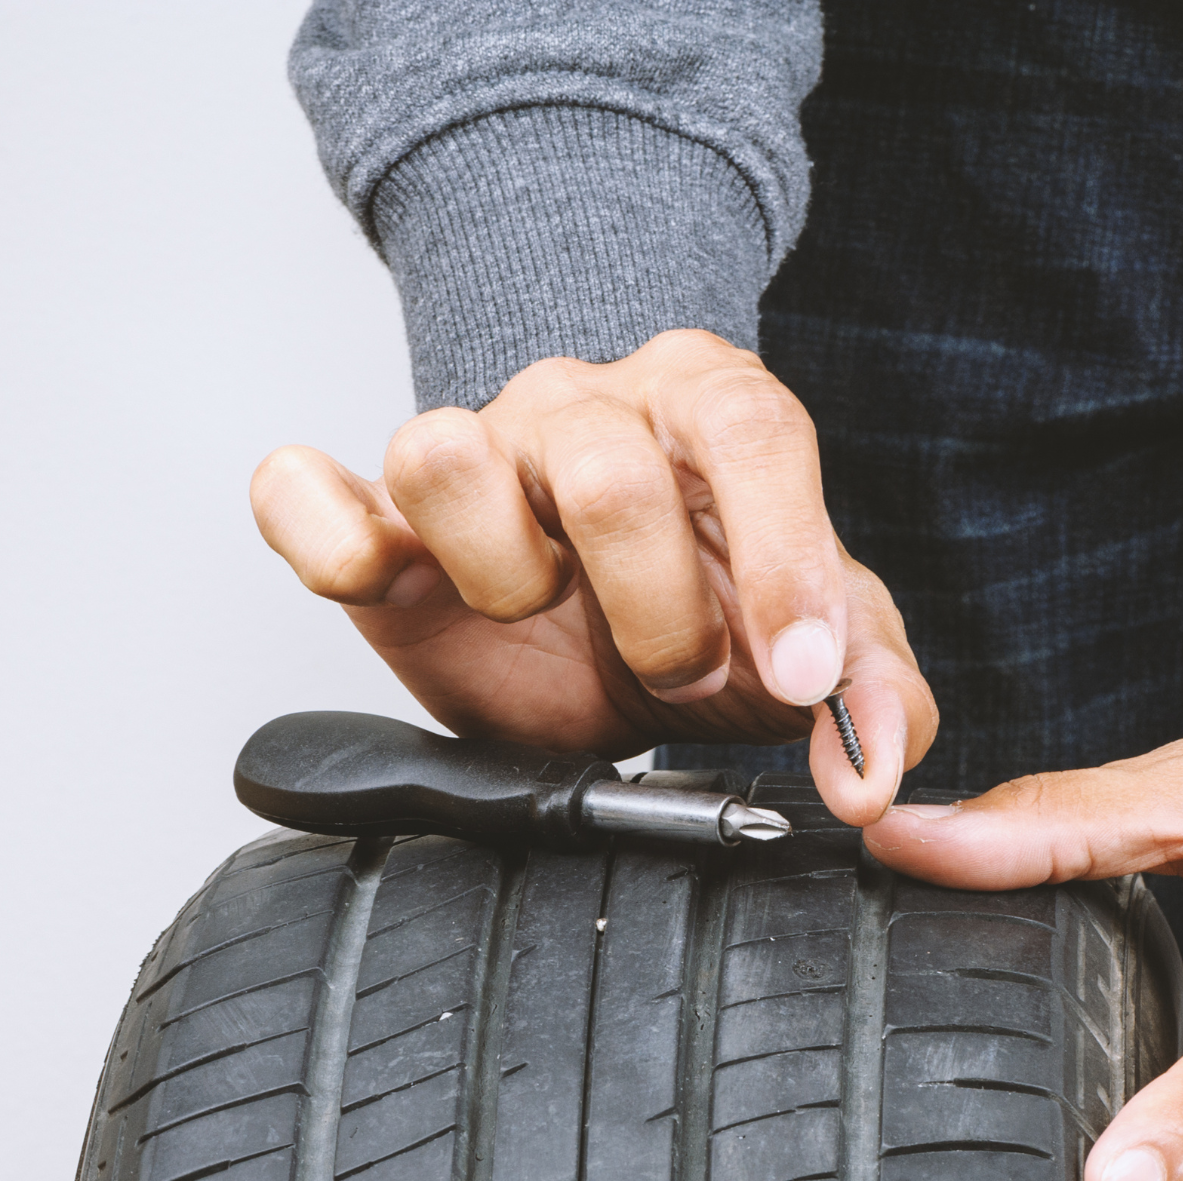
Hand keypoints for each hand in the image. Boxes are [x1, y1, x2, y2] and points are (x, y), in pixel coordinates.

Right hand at [249, 330, 936, 823]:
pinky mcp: (373, 519)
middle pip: (604, 468)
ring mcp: (474, 450)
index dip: (783, 555)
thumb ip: (877, 700)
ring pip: (445, 456)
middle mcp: (585, 407)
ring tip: (545, 614)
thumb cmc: (725, 607)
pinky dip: (326, 536)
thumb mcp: (831, 653)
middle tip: (680, 668)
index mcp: (710, 407)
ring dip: (508, 574)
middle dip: (655, 605)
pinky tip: (390, 580)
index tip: (797, 669)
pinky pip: (304, 492)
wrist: (615, 629)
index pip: (752, 429)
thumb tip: (869, 772)